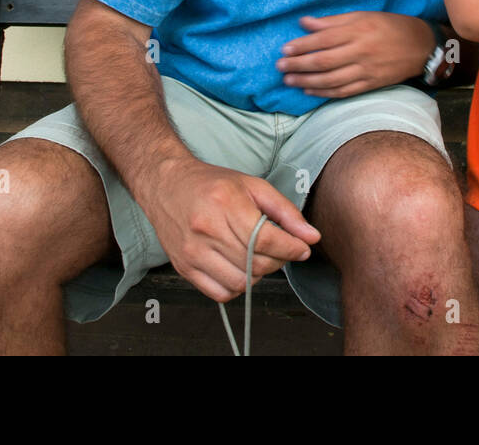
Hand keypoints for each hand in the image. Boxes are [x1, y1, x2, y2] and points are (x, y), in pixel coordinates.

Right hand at [138, 159, 320, 302]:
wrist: (166, 184)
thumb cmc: (211, 184)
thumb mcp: (253, 186)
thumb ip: (285, 212)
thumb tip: (311, 237)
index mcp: (226, 204)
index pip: (266, 240)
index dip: (292, 249)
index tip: (303, 248)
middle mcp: (206, 230)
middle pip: (256, 263)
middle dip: (278, 261)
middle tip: (281, 250)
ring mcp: (192, 252)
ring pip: (241, 283)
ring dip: (258, 275)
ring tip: (258, 257)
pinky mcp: (184, 268)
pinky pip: (220, 294)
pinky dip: (236, 287)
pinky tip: (239, 268)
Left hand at [277, 11, 436, 97]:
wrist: (420, 46)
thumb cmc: (389, 26)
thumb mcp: (363, 16)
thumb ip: (333, 21)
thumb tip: (304, 22)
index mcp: (358, 31)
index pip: (323, 40)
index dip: (302, 45)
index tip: (284, 48)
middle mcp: (361, 52)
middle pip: (324, 61)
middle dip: (299, 64)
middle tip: (280, 66)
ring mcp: (366, 71)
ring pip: (331, 79)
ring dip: (306, 81)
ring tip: (288, 79)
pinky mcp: (370, 84)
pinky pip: (344, 91)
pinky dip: (324, 92)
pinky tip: (309, 90)